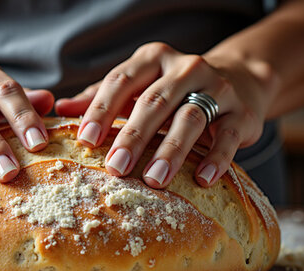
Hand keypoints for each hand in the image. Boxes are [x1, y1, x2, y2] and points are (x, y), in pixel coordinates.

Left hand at [55, 42, 272, 188]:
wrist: (241, 80)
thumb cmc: (176, 91)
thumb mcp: (141, 85)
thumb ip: (103, 97)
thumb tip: (61, 109)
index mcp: (152, 60)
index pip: (121, 81)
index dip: (102, 109)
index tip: (85, 139)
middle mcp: (185, 69)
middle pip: (154, 102)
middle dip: (132, 135)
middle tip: (115, 167)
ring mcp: (217, 88)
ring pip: (190, 118)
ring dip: (171, 150)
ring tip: (154, 179)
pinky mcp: (242, 113)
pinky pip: (227, 136)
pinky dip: (216, 159)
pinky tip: (202, 179)